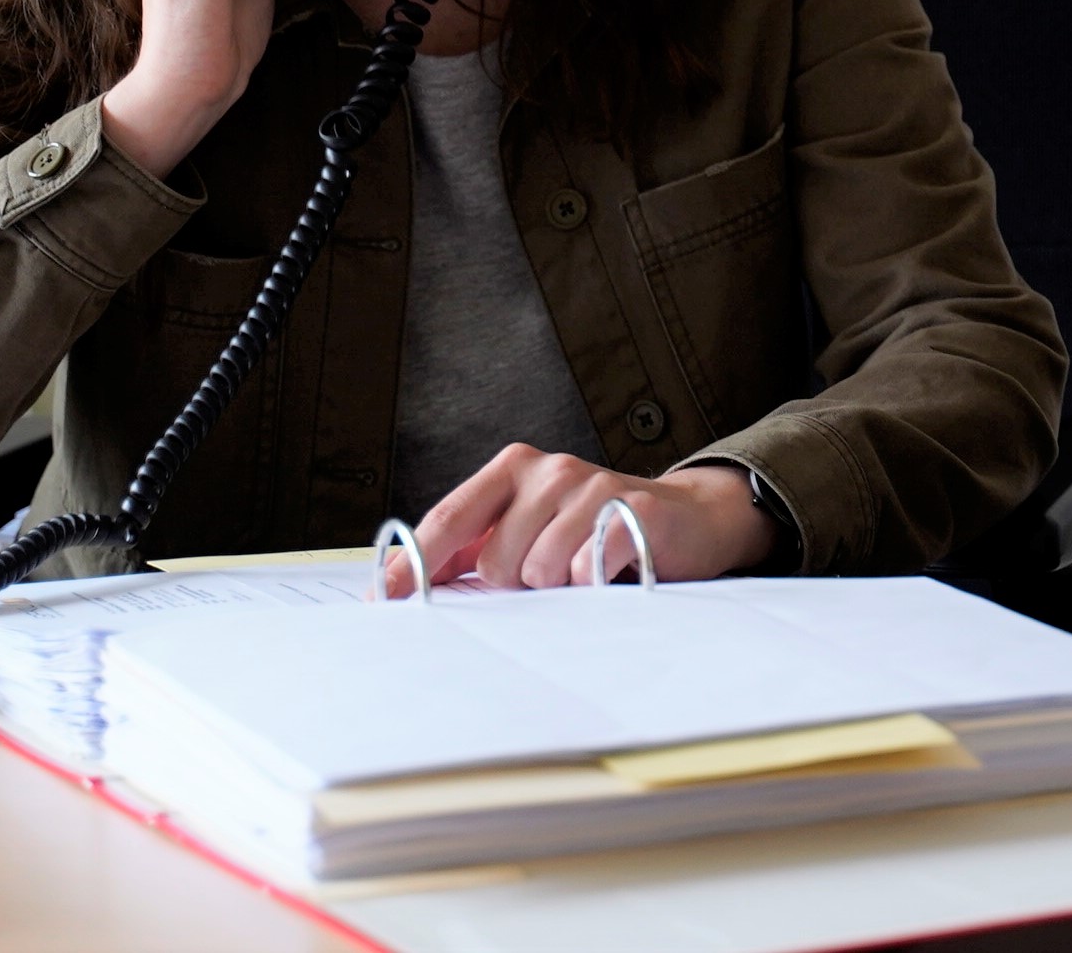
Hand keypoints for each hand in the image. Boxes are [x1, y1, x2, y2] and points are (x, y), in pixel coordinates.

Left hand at [387, 446, 772, 592]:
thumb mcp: (529, 528)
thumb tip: (404, 587)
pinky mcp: (631, 510)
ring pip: (538, 571)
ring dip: (558, 588)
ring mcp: (591, 486)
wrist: (686, 518)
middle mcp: (548, 469)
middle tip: (549, 573)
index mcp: (512, 468)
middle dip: (515, 585)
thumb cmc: (593, 531)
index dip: (414, 564)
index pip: (448, 519)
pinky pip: (585, 571)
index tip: (384, 602)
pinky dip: (592, 584)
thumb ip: (475, 548)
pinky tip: (608, 571)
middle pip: (494, 560)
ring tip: (582, 569)